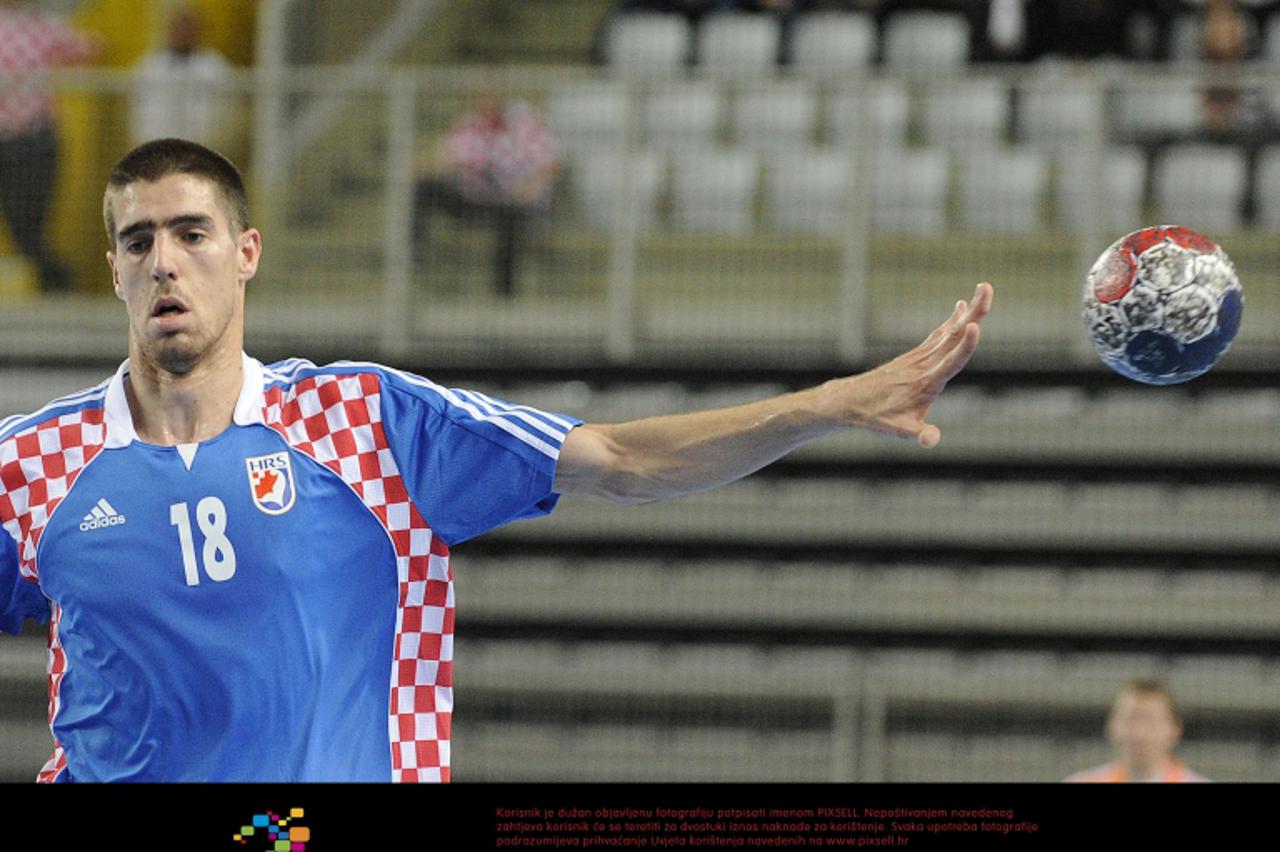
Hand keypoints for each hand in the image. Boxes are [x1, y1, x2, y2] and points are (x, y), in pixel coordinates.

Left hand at [823, 282, 992, 447]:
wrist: (850, 401)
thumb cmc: (877, 418)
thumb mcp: (899, 431)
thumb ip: (920, 435)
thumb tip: (932, 440)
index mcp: (926, 382)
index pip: (950, 362)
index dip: (965, 346)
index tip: (975, 326)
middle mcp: (925, 365)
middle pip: (954, 336)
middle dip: (974, 313)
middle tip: (987, 288)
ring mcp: (920, 357)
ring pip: (948, 331)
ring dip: (968, 311)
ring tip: (984, 289)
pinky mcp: (915, 356)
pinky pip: (938, 334)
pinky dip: (952, 320)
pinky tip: (961, 307)